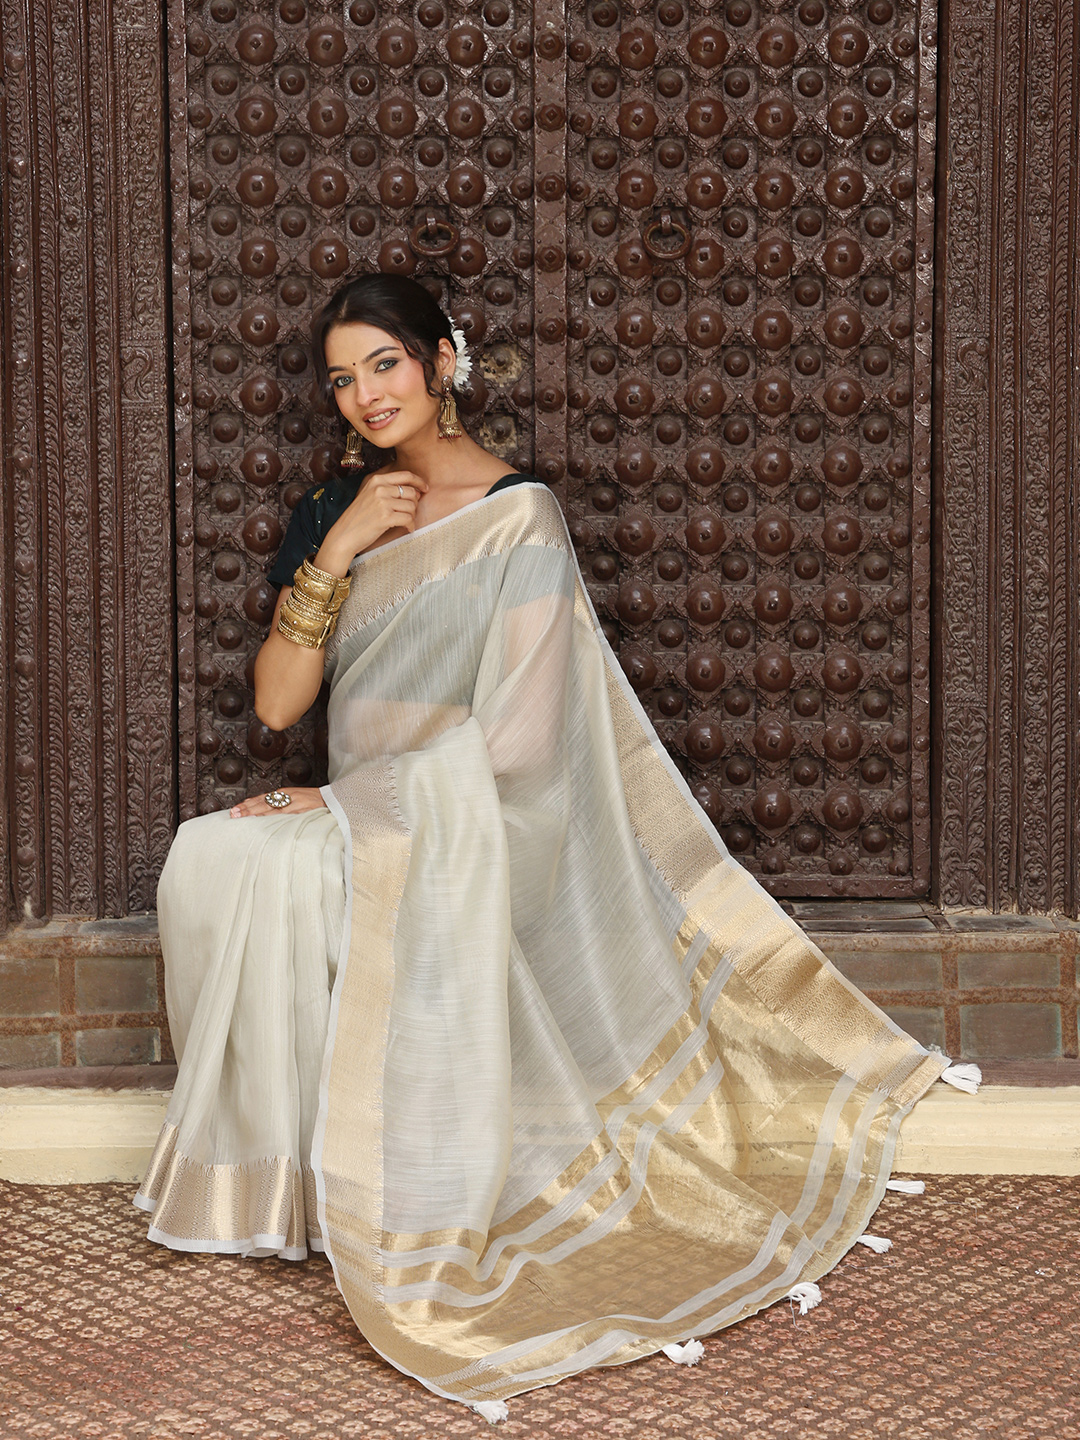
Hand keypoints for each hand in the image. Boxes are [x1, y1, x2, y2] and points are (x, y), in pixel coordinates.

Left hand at [229, 786, 328, 817]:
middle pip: (264, 803)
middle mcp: (288, 796)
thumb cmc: (314, 802)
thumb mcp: (295, 799)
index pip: (262, 798)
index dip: (248, 804)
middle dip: (248, 808)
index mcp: (285, 793)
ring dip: (257, 813)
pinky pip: (286, 815)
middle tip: (234, 814)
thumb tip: (260, 810)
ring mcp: (295, 804)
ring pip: (272, 809)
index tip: (235, 809)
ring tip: (244, 818)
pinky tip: (265, 822)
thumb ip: (280, 804)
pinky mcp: (302, 811)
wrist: (335, 800)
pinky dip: (275, 818)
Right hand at [315, 469, 429, 574]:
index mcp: (376, 480)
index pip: (405, 475)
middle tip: (410, 513)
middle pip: (412, 492)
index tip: (425, 489)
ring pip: (412, 506)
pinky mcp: (385, 517)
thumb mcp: (369, 495)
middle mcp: (379, 488)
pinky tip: (406, 528)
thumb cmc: (358, 517)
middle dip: (414, 504)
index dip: (419, 482)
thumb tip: (415, 490)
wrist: (344, 534)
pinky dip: (410, 525)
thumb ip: (387, 488)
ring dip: (412, 516)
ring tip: (405, 522)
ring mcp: (382, 502)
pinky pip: (409, 519)